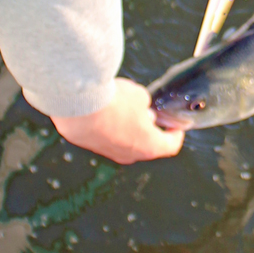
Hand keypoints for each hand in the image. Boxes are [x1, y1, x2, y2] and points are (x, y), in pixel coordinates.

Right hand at [51, 78, 184, 164]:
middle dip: (150, 130)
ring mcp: (108, 152)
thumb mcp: (141, 97)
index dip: (176, 134)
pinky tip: (106, 109)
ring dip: (128, 128)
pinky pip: (105, 137)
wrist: (77, 104)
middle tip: (150, 114)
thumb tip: (141, 108)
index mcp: (149, 146)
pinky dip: (109, 126)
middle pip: (147, 145)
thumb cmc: (115, 101)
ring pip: (124, 142)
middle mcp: (129, 155)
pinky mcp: (89, 145)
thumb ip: (146, 106)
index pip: (171, 146)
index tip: (176, 126)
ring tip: (126, 109)